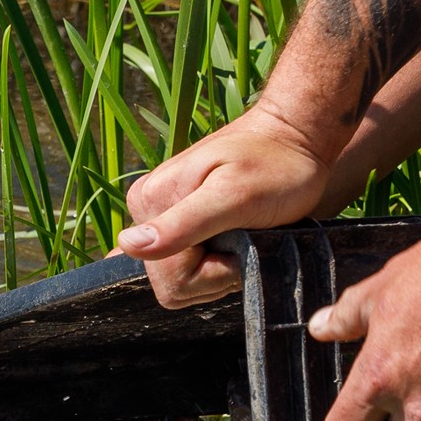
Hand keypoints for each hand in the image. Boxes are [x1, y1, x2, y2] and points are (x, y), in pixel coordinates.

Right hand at [117, 106, 334, 308]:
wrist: (293, 137)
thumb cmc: (276, 165)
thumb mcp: (234, 196)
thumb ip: (181, 224)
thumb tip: (127, 245)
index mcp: (150, 202)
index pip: (171, 281)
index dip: (213, 272)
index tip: (239, 237)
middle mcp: (144, 209)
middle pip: (172, 283)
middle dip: (215, 272)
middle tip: (243, 233)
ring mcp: (158, 216)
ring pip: (181, 280)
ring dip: (218, 267)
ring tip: (241, 231)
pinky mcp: (174, 221)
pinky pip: (185, 267)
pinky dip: (215, 261)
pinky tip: (232, 236)